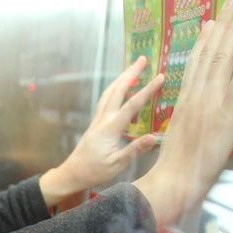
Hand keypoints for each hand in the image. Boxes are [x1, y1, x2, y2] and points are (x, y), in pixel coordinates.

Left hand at [40, 55, 163, 207]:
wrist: (72, 174)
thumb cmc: (94, 171)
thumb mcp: (117, 164)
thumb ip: (135, 149)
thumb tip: (154, 137)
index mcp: (110, 128)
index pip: (132, 105)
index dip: (147, 90)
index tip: (160, 77)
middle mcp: (103, 119)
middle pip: (117, 90)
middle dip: (131, 73)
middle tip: (143, 58)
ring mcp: (97, 120)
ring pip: (109, 93)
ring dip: (121, 79)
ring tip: (133, 69)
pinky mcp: (95, 124)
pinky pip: (105, 101)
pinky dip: (114, 91)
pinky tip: (121, 91)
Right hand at [135, 0, 232, 228]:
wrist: (174, 180)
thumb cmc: (173, 170)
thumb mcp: (177, 140)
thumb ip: (186, 124)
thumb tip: (190, 121)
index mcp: (184, 102)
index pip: (195, 66)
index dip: (204, 43)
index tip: (210, 24)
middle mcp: (196, 95)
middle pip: (210, 53)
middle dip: (222, 26)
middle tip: (232, 3)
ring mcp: (211, 100)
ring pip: (224, 56)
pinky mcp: (227, 109)